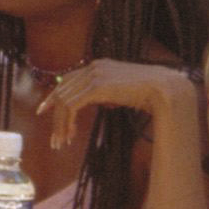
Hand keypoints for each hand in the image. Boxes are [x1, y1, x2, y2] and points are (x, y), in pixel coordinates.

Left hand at [35, 59, 196, 151]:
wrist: (164, 89)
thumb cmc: (150, 93)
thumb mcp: (124, 91)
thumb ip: (110, 93)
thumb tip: (102, 102)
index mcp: (100, 65)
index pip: (68, 79)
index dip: (54, 96)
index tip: (44, 111)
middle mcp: (94, 66)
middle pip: (62, 91)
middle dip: (54, 116)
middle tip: (53, 139)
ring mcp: (94, 75)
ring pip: (64, 100)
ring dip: (60, 124)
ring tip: (61, 143)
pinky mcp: (96, 86)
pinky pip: (72, 105)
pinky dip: (66, 122)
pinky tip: (70, 135)